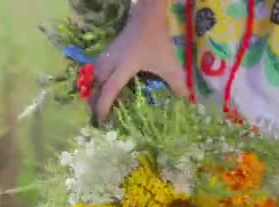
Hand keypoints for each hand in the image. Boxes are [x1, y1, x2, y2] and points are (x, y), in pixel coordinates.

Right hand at [89, 0, 187, 122]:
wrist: (148, 15)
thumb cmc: (157, 40)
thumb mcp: (168, 63)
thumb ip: (177, 82)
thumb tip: (186, 99)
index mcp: (123, 69)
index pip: (109, 91)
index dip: (103, 106)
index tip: (100, 120)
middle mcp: (111, 63)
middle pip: (95, 84)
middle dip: (92, 99)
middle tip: (93, 113)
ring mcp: (108, 55)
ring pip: (94, 75)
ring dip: (93, 87)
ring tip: (95, 98)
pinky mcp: (110, 49)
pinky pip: (98, 67)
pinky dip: (97, 77)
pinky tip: (102, 80)